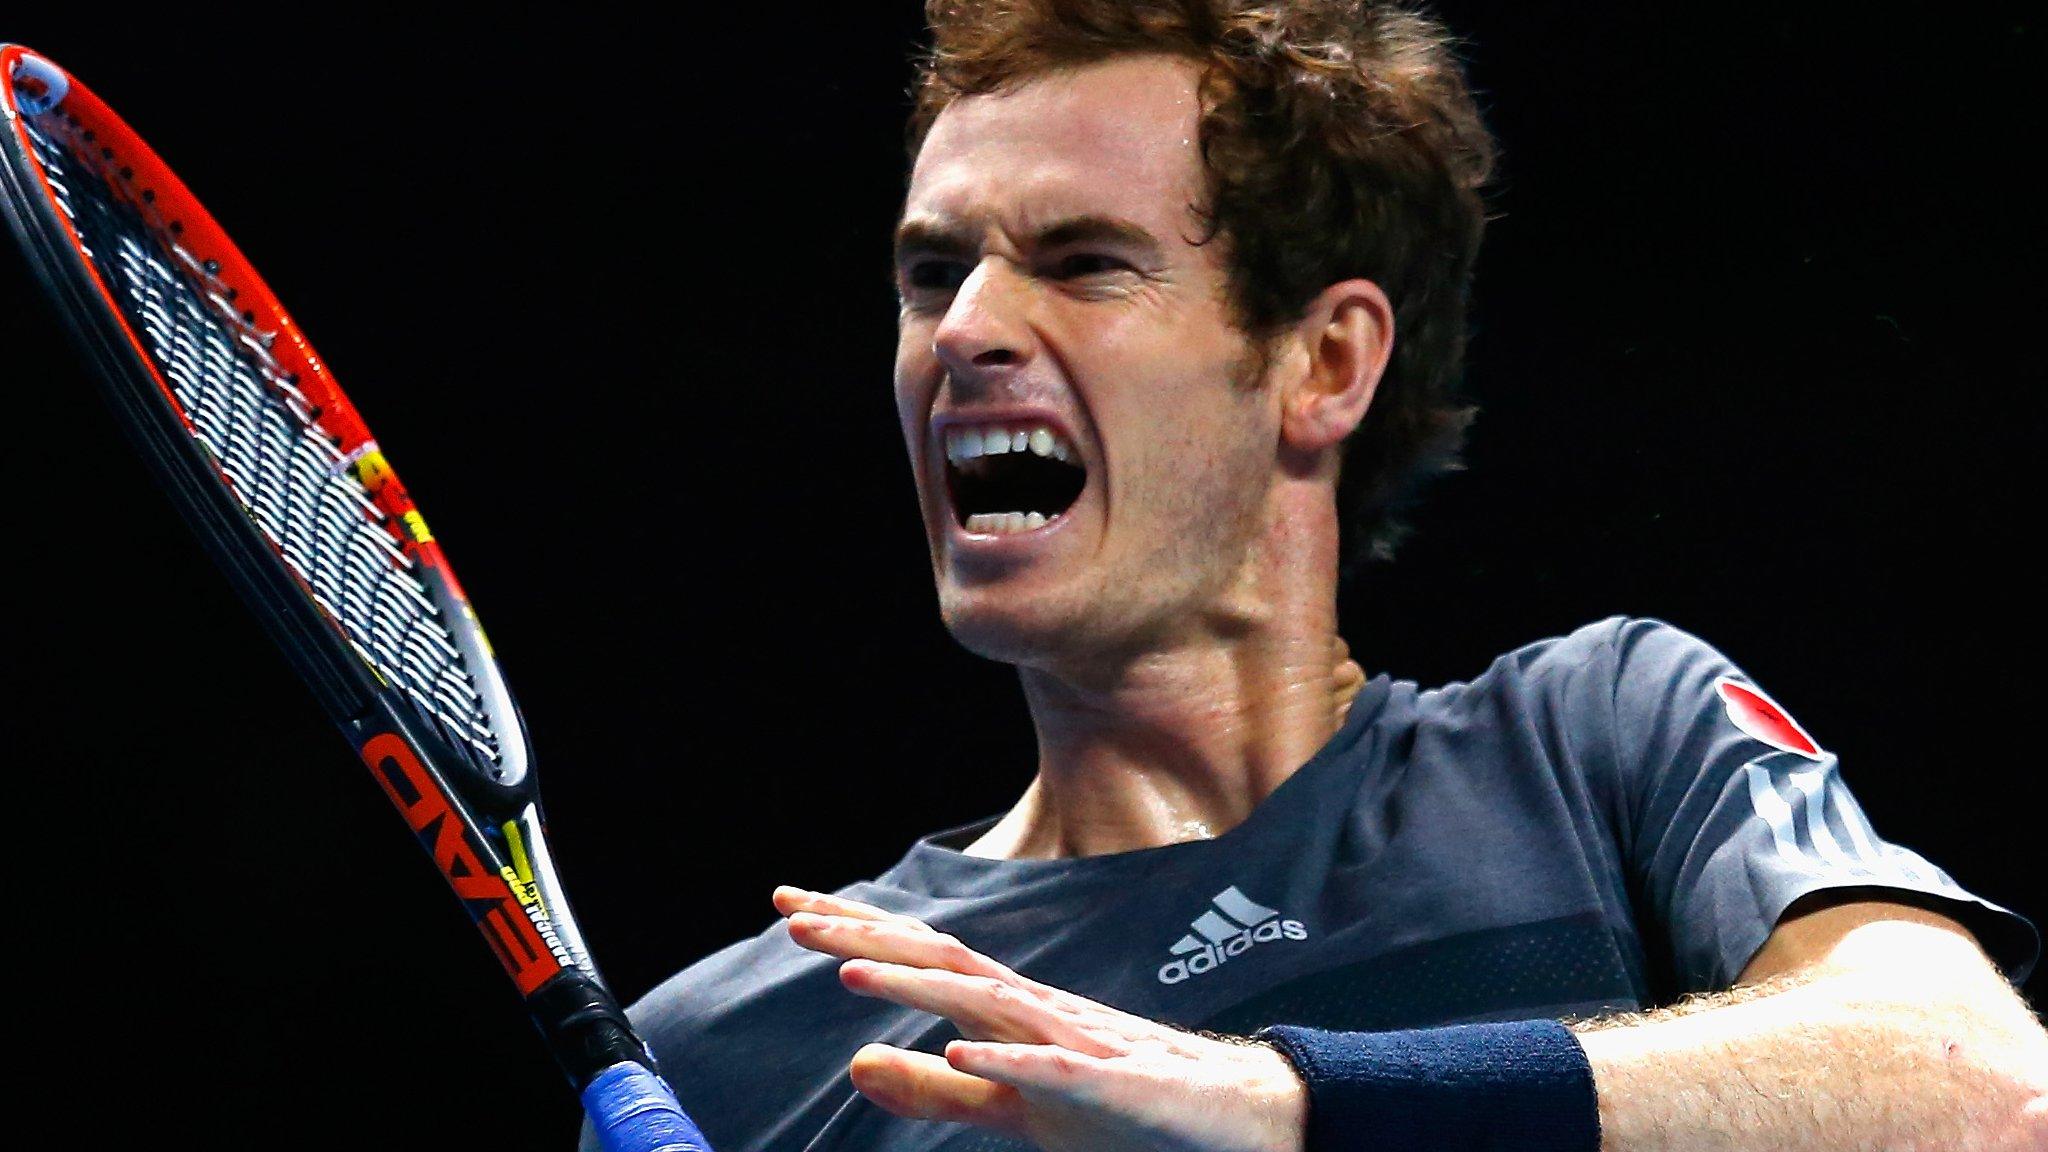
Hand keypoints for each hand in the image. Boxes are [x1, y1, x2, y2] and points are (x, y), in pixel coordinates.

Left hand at [774, 885, 1306, 1151]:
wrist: (1232, 1121)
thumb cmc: (1119, 1108)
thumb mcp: (1009, 1107)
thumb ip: (933, 1090)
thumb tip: (852, 1063)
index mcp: (1006, 1011)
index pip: (918, 956)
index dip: (853, 929)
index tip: (787, 907)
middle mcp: (1035, 1008)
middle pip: (940, 957)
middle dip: (866, 935)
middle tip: (792, 918)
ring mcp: (1075, 1041)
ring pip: (987, 1000)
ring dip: (917, 985)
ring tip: (848, 973)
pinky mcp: (1114, 1084)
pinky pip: (1053, 1070)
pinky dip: (1005, 1060)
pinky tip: (958, 1051)